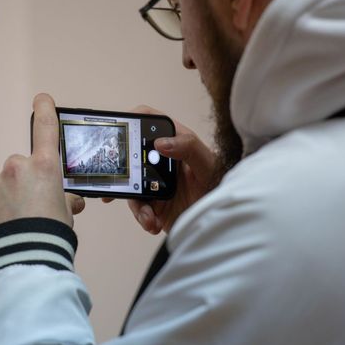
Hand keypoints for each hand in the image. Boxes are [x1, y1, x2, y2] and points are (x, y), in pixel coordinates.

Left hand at [0, 93, 85, 242]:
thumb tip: (67, 202)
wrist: (25, 263)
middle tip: (28, 211)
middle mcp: (16, 168)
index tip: (41, 98)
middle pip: (18, 169)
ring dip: (3, 201)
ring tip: (12, 227)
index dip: (44, 110)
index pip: (46, 129)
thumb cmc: (51, 237)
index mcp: (45, 167)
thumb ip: (63, 200)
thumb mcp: (65, 214)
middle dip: (22, 185)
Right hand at [103, 106, 216, 234]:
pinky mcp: (154, 204)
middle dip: (123, 170)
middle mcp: (163, 160)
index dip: (135, 120)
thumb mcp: (208, 166)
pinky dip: (142, 217)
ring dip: (137, 203)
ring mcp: (156, 182)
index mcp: (176, 143)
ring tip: (148, 216)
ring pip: (131, 185)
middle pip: (133, 155)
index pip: (151, 122)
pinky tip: (152, 223)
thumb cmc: (221, 188)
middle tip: (120, 181)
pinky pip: (138, 208)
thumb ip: (189, 148)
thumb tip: (161, 142)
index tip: (124, 131)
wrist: (224, 224)